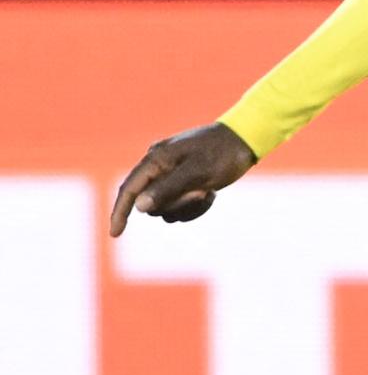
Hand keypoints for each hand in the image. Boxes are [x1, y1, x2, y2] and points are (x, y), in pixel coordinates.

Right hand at [109, 122, 257, 235]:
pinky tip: (210, 193)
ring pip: (166, 207)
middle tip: (201, 193)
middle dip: (176, 205)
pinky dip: (194, 205)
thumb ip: (167, 189)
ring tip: (207, 192)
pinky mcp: (182, 182)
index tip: (115, 233)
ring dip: (187, 207)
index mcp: (155, 160)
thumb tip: (140, 207)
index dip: (120, 212)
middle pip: (151, 203)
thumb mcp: (197, 172)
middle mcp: (157, 167)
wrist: (245, 141)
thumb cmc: (222, 154)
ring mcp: (170, 174)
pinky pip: (179, 205)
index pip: (129, 190)